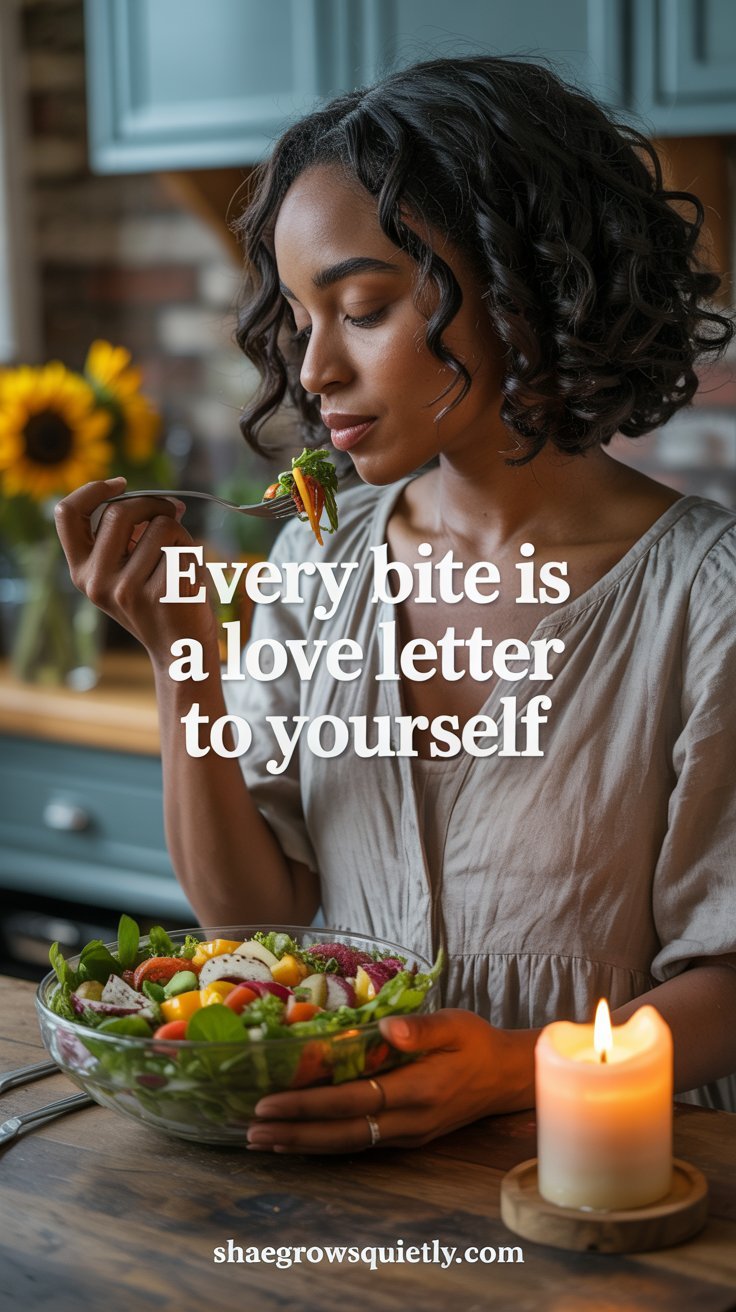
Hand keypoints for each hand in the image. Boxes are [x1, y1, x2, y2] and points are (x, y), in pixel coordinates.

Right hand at [55, 476, 218, 662]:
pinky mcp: (161, 594)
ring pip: (161, 526)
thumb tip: (161, 502)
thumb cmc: (159, 602)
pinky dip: (194, 555)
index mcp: (82, 572)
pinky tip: (190, 581)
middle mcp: (97, 581)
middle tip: (173, 511)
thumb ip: (128, 538)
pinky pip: (184, 547)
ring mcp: (128, 589)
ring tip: (180, 564)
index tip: (120, 484)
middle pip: (120, 511)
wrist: (181, 652)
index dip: (92, 490)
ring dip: (179, 535)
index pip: (68, 515)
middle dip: (153, 504)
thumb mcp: (127, 572)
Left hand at [246, 1009, 535, 1154]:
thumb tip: (386, 1028)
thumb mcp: (457, 1024)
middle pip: (341, 1133)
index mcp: (419, 1090)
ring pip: (346, 1145)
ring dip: (302, 1144)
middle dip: (293, 1133)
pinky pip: (358, 1144)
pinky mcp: (406, 1138)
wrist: (507, 1078)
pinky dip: (323, 1143)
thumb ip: (423, 1028)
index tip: (270, 1102)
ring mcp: (407, 1135)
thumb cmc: (477, 1043)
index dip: (308, 1104)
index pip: (352, 1100)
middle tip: (251, 1130)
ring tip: (262, 1141)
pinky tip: (298, 1140)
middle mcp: (409, 1121)